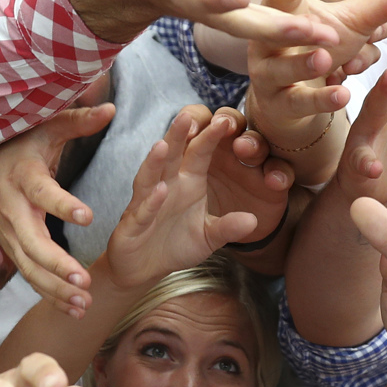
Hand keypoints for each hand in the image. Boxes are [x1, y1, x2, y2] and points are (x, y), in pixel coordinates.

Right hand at [0, 105, 114, 317]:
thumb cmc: (12, 151)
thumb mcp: (40, 131)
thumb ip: (76, 122)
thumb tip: (112, 109)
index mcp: (24, 179)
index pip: (43, 194)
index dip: (62, 205)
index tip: (87, 215)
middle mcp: (15, 213)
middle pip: (33, 245)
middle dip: (58, 266)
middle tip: (83, 280)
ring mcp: (11, 238)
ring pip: (31, 270)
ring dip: (56, 290)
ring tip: (84, 304)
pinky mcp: (13, 253)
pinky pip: (31, 279)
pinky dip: (51, 296)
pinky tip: (74, 311)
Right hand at [100, 109, 257, 289]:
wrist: (144, 269)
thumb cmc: (176, 244)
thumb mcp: (209, 237)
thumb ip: (229, 227)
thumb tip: (254, 220)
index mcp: (188, 181)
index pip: (200, 152)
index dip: (210, 137)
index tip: (226, 121)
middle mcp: (166, 185)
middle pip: (171, 155)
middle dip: (177, 135)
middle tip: (187, 116)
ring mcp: (146, 202)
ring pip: (150, 177)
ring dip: (155, 161)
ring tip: (163, 144)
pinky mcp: (132, 224)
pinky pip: (142, 210)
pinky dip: (150, 202)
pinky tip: (159, 191)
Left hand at [202, 107, 294, 244]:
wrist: (230, 248)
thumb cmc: (197, 228)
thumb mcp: (194, 226)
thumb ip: (194, 215)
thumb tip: (207, 212)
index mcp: (199, 157)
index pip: (197, 128)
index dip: (195, 123)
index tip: (190, 128)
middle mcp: (228, 153)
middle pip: (229, 122)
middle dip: (227, 121)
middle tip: (223, 125)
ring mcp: (254, 167)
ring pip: (257, 143)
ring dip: (253, 144)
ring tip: (245, 149)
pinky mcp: (275, 185)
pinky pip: (281, 173)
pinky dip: (279, 175)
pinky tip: (274, 181)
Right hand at [245, 0, 386, 150]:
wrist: (293, 88)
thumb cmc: (323, 42)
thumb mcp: (356, 22)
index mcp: (281, 8)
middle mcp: (266, 39)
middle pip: (272, 30)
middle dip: (294, 27)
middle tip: (322, 25)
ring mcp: (268, 72)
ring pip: (280, 69)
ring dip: (303, 64)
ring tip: (326, 58)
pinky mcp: (278, 102)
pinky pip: (296, 101)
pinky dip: (319, 100)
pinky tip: (343, 94)